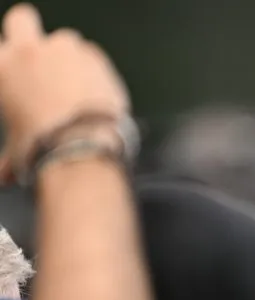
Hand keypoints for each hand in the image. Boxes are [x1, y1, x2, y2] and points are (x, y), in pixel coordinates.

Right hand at [0, 4, 128, 172]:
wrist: (83, 144)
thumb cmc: (44, 147)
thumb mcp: (18, 152)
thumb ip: (9, 160)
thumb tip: (4, 177)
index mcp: (1, 66)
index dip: (8, 58)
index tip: (19, 76)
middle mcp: (29, 50)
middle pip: (23, 18)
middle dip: (31, 33)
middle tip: (42, 60)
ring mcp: (64, 49)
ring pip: (64, 39)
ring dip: (69, 57)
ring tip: (76, 87)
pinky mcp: (95, 55)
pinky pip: (92, 54)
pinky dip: (94, 68)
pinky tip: (97, 92)